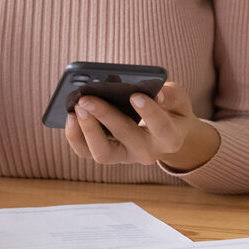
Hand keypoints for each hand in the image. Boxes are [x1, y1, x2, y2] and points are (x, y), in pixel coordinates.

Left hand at [64, 81, 220, 170]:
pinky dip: (75, 135)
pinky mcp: (106, 154)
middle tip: (87, 97)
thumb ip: (169, 95)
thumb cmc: (169, 109)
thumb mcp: (178, 99)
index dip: (150, 113)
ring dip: (87, 129)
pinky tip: (70, 115)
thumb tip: (151, 93)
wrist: (164, 130)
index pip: (162, 128)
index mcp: (170, 137)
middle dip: (105, 115)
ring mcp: (125, 156)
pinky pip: (86, 151)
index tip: (135, 95)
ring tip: (77, 107)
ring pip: (103, 153)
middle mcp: (147, 151)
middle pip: (126, 137)